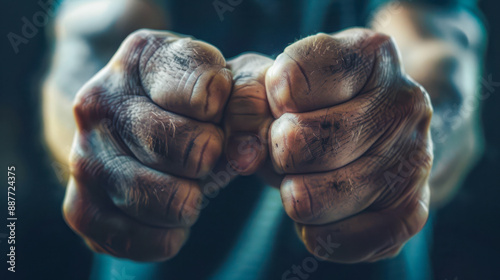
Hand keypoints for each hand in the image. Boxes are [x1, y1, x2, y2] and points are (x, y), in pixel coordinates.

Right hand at [63, 29, 232, 260]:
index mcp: (141, 57)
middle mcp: (100, 103)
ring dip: (191, 199)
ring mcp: (84, 156)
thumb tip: (246, 154)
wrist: (124, 116)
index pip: (207, 94)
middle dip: (211, 159)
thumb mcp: (217, 76)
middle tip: (203, 154)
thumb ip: (243, 101)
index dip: (225, 113)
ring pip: (167, 200)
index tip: (214, 112)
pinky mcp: (80, 206)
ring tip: (187, 184)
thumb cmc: (184, 98)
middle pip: (191, 151)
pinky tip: (169, 212)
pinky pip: (142, 239)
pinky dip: (169, 234)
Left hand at [227, 28, 432, 262]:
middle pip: (302, 143)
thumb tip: (245, 154)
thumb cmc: (320, 105)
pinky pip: (339, 240)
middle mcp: (404, 102)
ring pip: (316, 198)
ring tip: (306, 180)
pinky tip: (322, 214)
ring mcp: (414, 159)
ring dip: (295, 194)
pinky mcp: (411, 212)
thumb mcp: (280, 85)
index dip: (271, 102)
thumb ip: (247, 104)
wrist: (381, 129)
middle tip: (291, 150)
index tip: (285, 104)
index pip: (290, 82)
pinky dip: (315, 232)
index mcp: (371, 55)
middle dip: (279, 153)